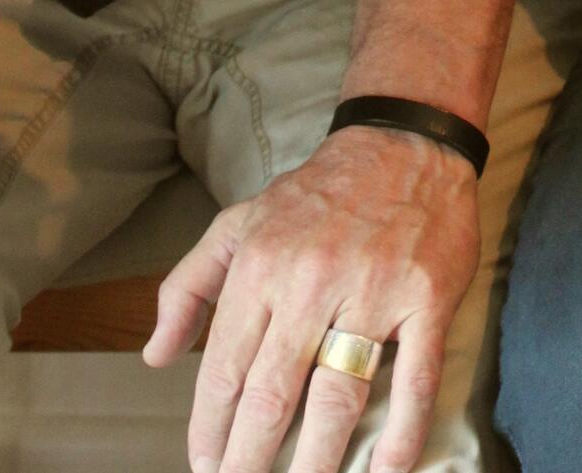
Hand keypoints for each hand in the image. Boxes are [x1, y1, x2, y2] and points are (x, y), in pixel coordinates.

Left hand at [145, 127, 480, 472]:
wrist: (403, 141)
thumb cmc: (317, 193)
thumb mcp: (239, 222)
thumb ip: (189, 285)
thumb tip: (155, 355)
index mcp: (261, 264)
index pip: (225, 368)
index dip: (210, 428)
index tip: (206, 464)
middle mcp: (311, 280)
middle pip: (273, 394)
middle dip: (249, 459)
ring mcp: (372, 291)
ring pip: (337, 396)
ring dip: (315, 461)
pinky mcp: (425, 298)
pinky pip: (414, 378)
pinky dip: (400, 433)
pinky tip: (384, 471)